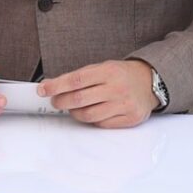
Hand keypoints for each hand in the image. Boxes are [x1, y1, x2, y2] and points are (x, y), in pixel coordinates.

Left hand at [38, 59, 157, 127]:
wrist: (149, 82)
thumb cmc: (121, 75)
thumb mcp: (102, 68)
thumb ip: (79, 77)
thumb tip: (52, 86)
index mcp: (108, 71)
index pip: (76, 80)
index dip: (56, 86)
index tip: (43, 90)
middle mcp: (117, 88)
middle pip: (79, 99)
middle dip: (61, 101)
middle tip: (55, 101)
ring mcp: (124, 105)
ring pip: (88, 115)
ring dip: (75, 112)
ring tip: (73, 107)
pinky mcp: (129, 119)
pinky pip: (101, 124)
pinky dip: (91, 120)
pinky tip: (91, 112)